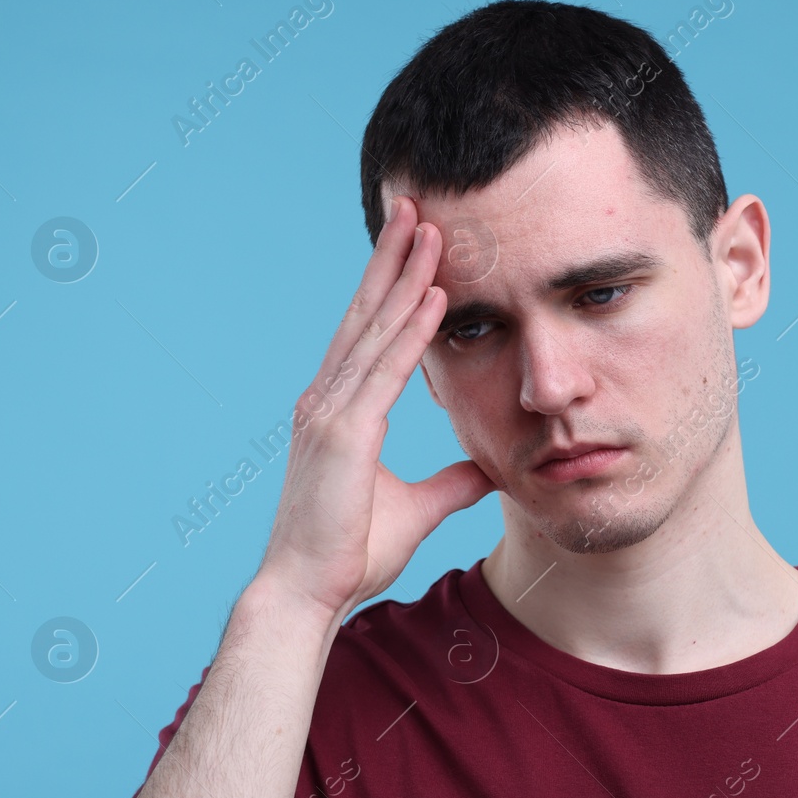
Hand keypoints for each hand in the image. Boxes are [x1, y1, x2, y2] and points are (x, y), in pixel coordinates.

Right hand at [254, 195, 495, 624]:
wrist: (309, 591)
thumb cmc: (351, 552)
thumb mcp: (417, 508)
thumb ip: (451, 482)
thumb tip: (489, 469)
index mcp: (338, 410)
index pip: (369, 333)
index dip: (392, 285)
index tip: (414, 243)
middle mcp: (328, 399)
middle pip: (366, 313)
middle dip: (393, 258)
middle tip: (414, 206)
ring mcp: (331, 411)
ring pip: (376, 329)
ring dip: (406, 277)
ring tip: (430, 228)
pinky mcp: (344, 432)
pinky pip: (386, 370)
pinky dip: (411, 330)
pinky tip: (435, 295)